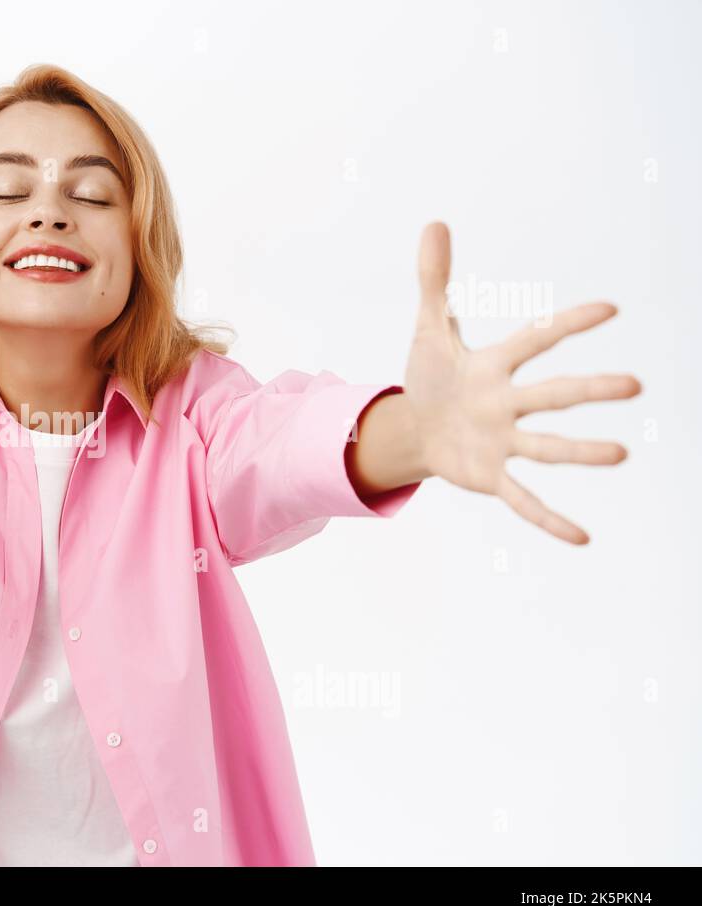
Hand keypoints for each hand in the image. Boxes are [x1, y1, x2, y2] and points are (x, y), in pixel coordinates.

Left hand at [404, 223, 640, 544]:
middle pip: (551, 394)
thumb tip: (434, 223)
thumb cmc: (431, 374)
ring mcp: (502, 441)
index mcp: (494, 365)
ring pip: (545, 447)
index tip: (610, 309)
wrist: (414, 426)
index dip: (567, 324)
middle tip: (635, 385)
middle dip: (588, 390)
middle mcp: (506, 403)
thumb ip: (434, 280)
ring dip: (580, 453)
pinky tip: (581, 538)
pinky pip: (521, 498)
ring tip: (620, 456)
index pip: (534, 340)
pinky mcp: (490, 475)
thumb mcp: (427, 329)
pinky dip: (546, 518)